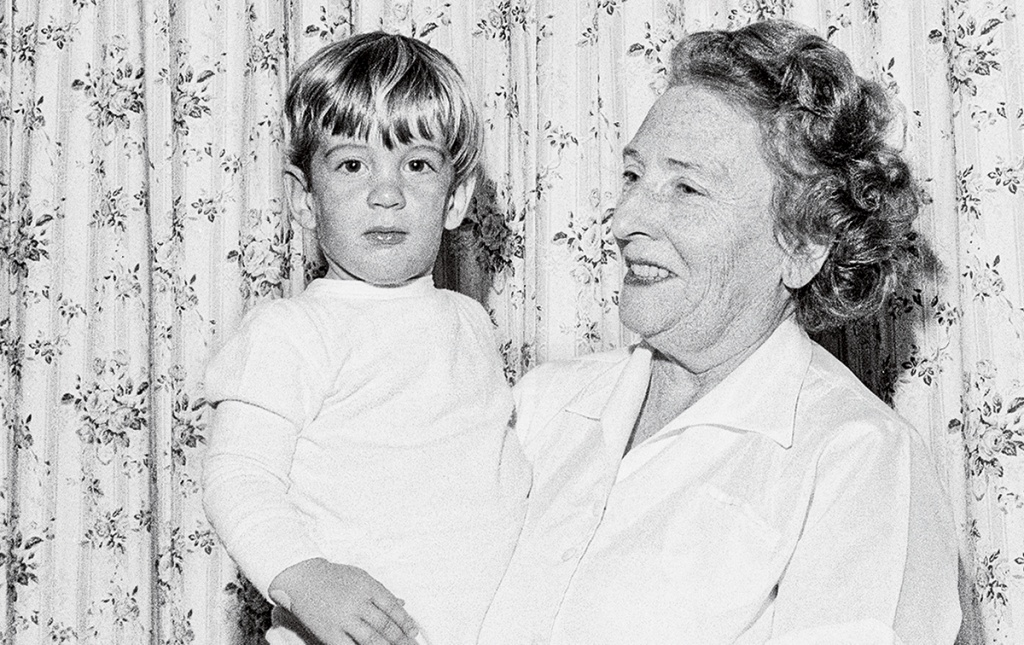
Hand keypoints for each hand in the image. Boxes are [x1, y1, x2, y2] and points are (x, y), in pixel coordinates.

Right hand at [268, 558, 419, 644]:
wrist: (302, 578)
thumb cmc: (333, 577)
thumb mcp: (361, 577)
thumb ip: (381, 592)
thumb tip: (402, 603)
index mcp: (368, 587)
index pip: (393, 608)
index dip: (406, 621)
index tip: (414, 631)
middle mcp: (358, 603)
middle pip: (385, 625)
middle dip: (401, 639)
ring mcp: (344, 618)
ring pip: (371, 638)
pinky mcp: (330, 632)